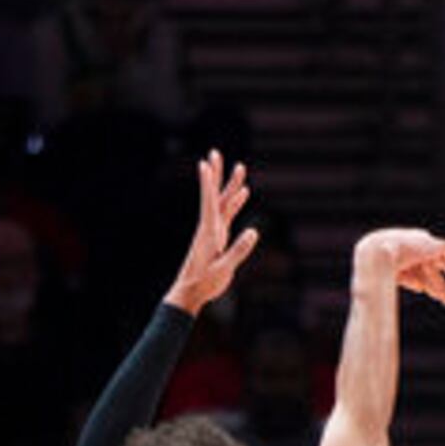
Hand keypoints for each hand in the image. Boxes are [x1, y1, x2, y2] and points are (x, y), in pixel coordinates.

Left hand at [164, 149, 261, 314]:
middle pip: (215, 195)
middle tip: (216, 153)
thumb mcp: (223, 269)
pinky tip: (243, 194)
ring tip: (238, 168)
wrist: (190, 292)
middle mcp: (210, 227)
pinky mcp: (217, 237)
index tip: (204, 164)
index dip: (208, 183)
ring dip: (230, 185)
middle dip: (217, 174)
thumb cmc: (204, 282)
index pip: (209, 202)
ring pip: (223, 203)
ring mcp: (213, 230)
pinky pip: (227, 215)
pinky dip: (235, 202)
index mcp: (209, 232)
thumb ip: (238, 251)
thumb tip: (254, 231)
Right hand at [353, 227, 444, 307]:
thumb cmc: (379, 268)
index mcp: (403, 253)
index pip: (420, 270)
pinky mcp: (432, 244)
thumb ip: (408, 280)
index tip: (435, 296)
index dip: (430, 284)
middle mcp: (415, 246)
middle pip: (436, 265)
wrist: (379, 254)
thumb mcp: (393, 277)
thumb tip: (421, 288)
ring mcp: (423, 244)